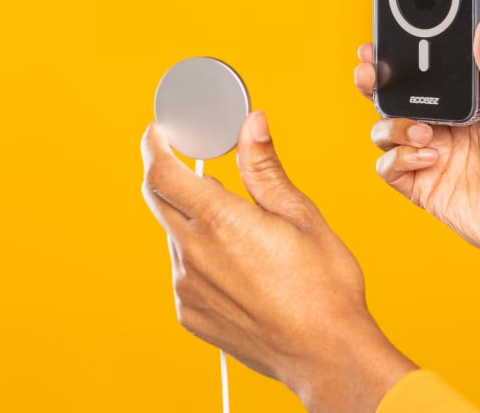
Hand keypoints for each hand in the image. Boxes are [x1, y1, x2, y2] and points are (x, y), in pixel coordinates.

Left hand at [141, 112, 415, 411]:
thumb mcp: (300, 215)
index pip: (162, 173)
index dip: (154, 147)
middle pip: (159, 201)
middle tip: (197, 170)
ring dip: (195, 224)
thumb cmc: (324, 288)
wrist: (326, 354)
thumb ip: (265, 168)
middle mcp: (194, 254)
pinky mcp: (192, 314)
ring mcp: (189, 287)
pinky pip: (185, 274)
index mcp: (221, 221)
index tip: (158, 136)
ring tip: (242, 235)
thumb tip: (252, 125)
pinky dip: (202, 261)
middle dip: (170, 178)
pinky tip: (240, 270)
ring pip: (176, 239)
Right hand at [354, 19, 479, 268]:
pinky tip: (429, 160)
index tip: (375, 45)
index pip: (419, 78)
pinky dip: (400, 160)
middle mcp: (438, 129)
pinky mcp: (419, 187)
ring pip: (383, 133)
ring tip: (425, 135)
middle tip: (368, 75)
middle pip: (391, 101)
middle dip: (374, 86)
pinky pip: (388, 168)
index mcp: (458, 106)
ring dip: (395, 128)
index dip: (394, 62)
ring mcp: (425, 158)